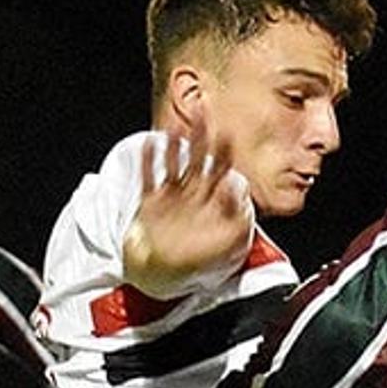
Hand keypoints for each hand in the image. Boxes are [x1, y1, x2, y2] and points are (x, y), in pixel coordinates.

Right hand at [122, 133, 252, 296]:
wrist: (161, 277)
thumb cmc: (193, 265)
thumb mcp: (223, 247)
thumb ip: (234, 220)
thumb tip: (238, 191)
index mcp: (212, 205)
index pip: (221, 171)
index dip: (224, 151)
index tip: (226, 131)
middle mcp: (193, 196)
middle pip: (199, 159)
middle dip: (201, 135)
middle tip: (201, 110)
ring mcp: (171, 197)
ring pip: (174, 164)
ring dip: (174, 145)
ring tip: (174, 125)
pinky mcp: (150, 203)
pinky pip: (149, 177)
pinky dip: (148, 161)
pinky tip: (149, 144)